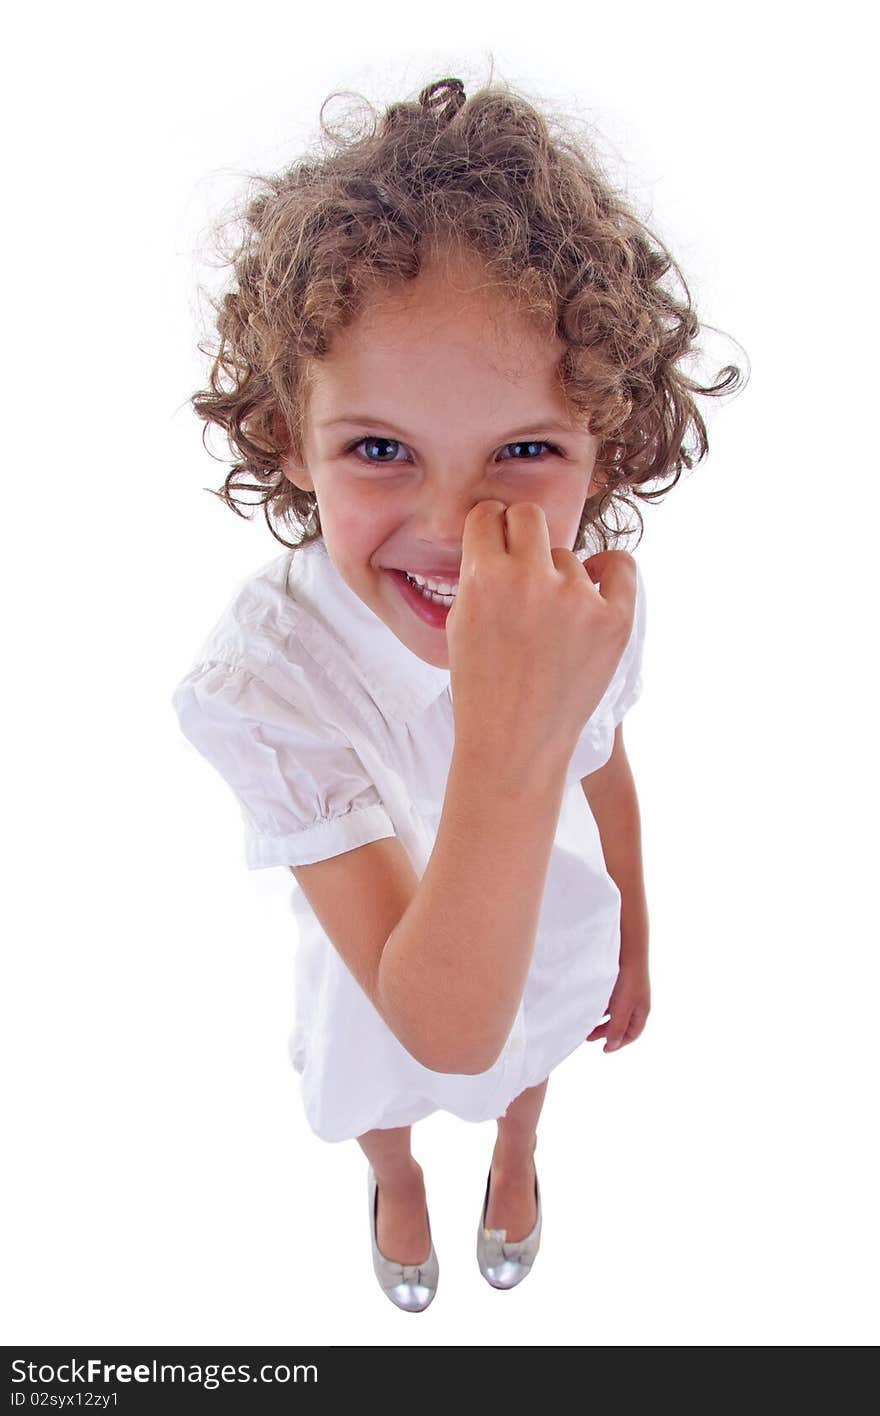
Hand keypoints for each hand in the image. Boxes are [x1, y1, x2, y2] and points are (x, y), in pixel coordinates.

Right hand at [445, 500, 636, 768]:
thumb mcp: (460, 623)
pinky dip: (608, 571)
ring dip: (558, 579)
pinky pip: (620, 566)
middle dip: (522, 534)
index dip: (490, 529)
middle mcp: (530, 579)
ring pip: (568, 557)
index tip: (496, 541)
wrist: (515, 743)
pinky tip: (595, 585)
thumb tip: (504, 536)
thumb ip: (480, 574)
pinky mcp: (615, 619)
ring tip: (548, 625)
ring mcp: (577, 598)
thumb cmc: (482, 687)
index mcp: (483, 577)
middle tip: (523, 563)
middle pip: (529, 517)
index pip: (489, 515)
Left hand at [586, 956, 650, 1052]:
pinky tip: (589, 1005)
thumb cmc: (628, 979)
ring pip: (614, 1012)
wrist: (627, 950)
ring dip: (601, 1020)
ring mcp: (628, 992)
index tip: (604, 1049)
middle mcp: (636, 1002)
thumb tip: (613, 1045)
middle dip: (605, 1032)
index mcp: (641, 1010)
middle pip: (621, 1024)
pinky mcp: (619, 982)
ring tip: (585, 1023)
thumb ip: (617, 1028)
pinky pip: (609, 999)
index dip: (619, 1043)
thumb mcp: (622, 1008)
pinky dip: (599, 1006)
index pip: (632, 1034)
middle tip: (587, 1036)